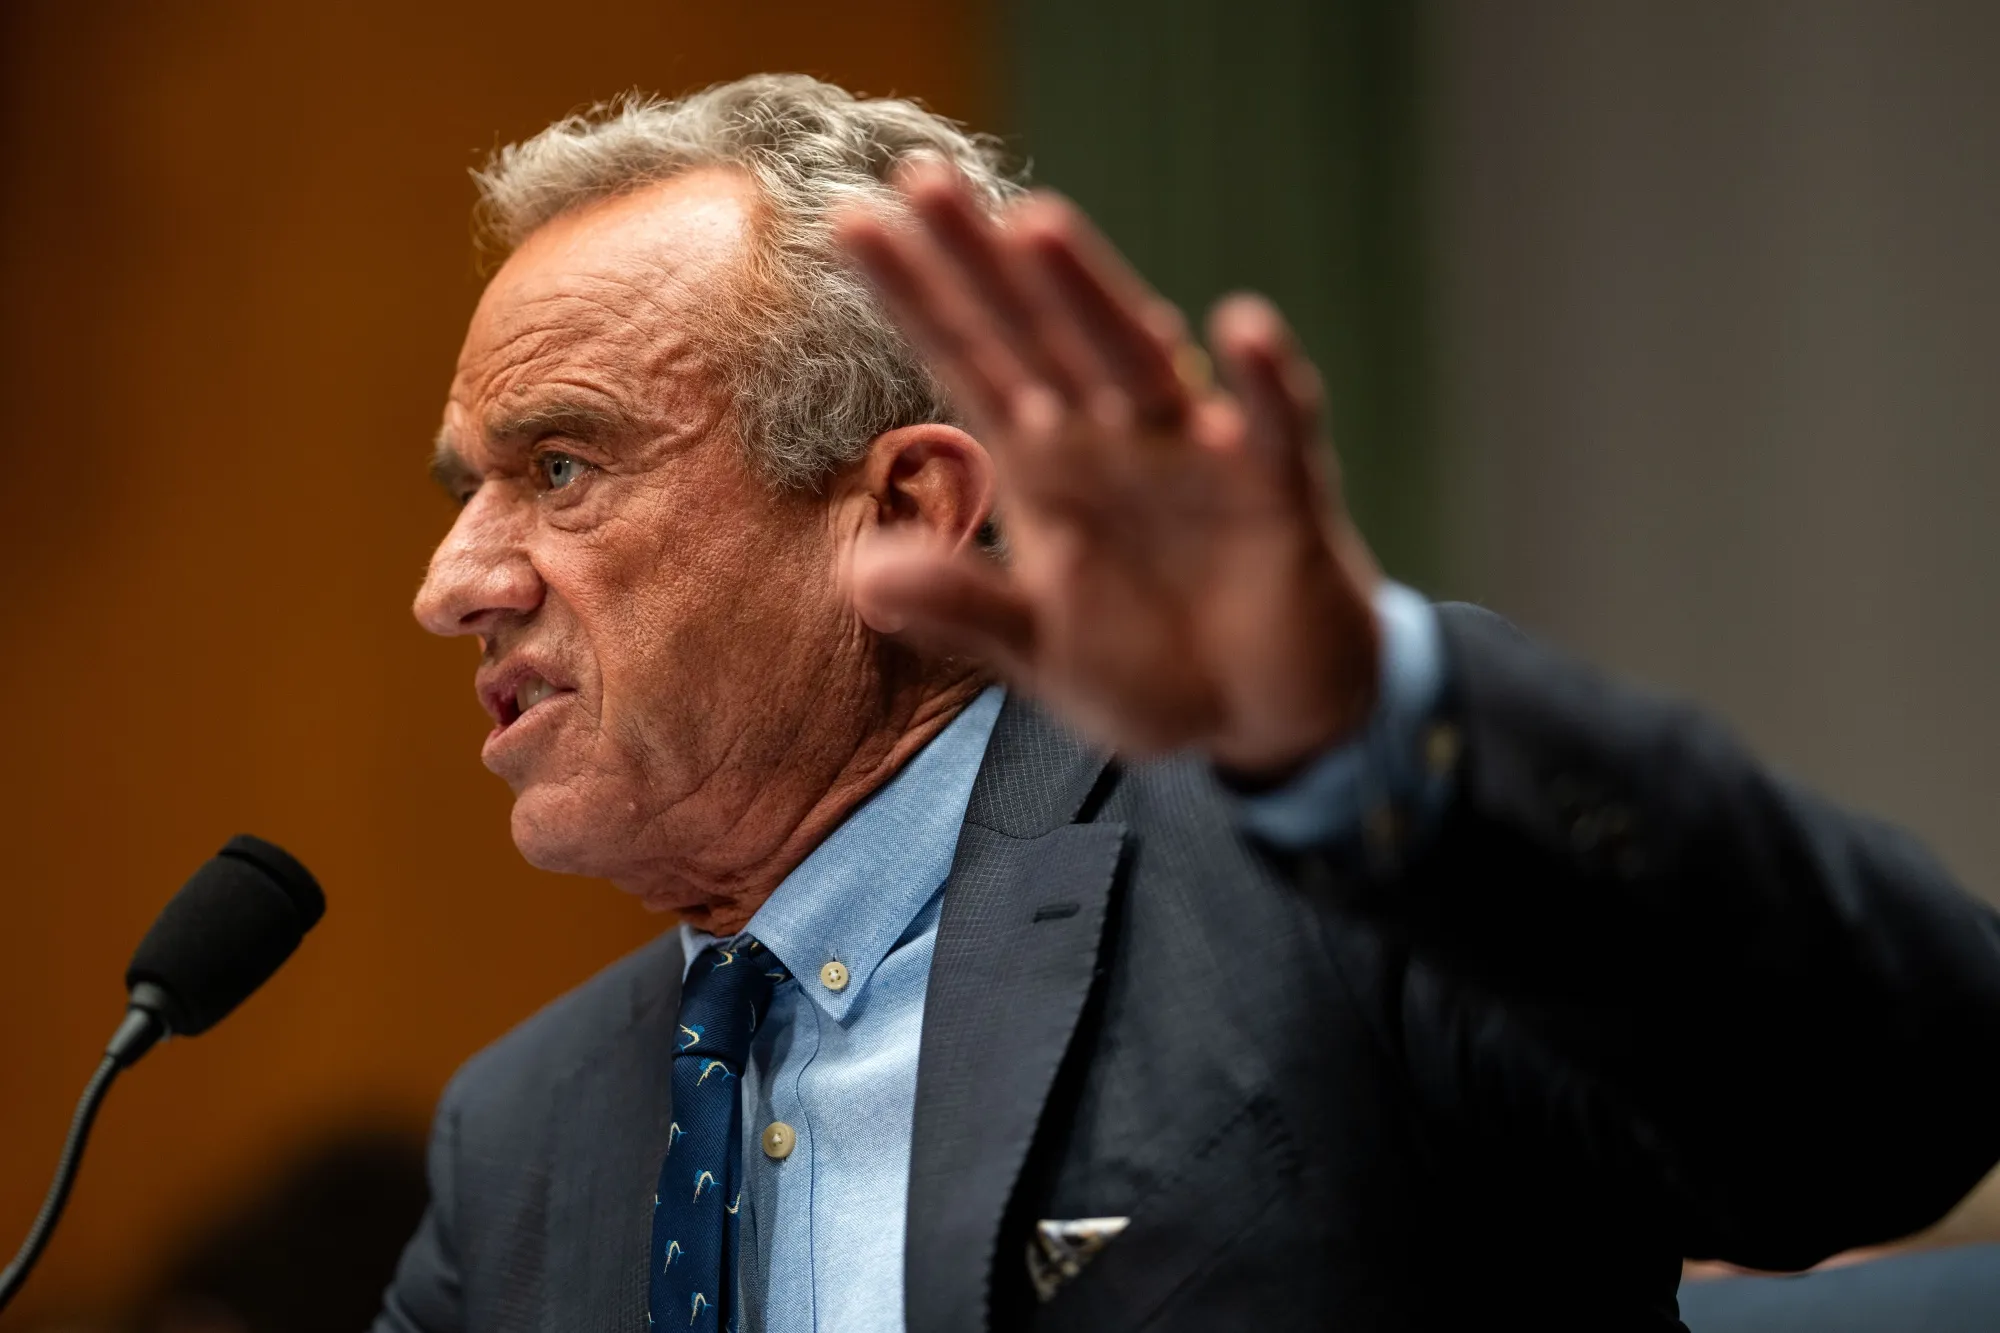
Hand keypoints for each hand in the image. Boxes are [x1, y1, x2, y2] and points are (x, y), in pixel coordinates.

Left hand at [836, 166, 1383, 779]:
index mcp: (1046, 464)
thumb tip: (860, 575)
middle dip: (983, 262)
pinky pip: (1279, 427)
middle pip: (1039, 335)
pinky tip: (1242, 330)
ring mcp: (1198, 455)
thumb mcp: (1041, 649)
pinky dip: (1265, 384)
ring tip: (1036, 228)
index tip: (850, 222)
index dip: (915, 297)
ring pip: (1138, 358)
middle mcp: (1113, 437)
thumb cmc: (1148, 662)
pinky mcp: (1282, 492)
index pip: (970, 362)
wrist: (1262, 713)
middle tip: (924, 176)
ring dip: (1092, 297)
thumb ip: (962, 609)